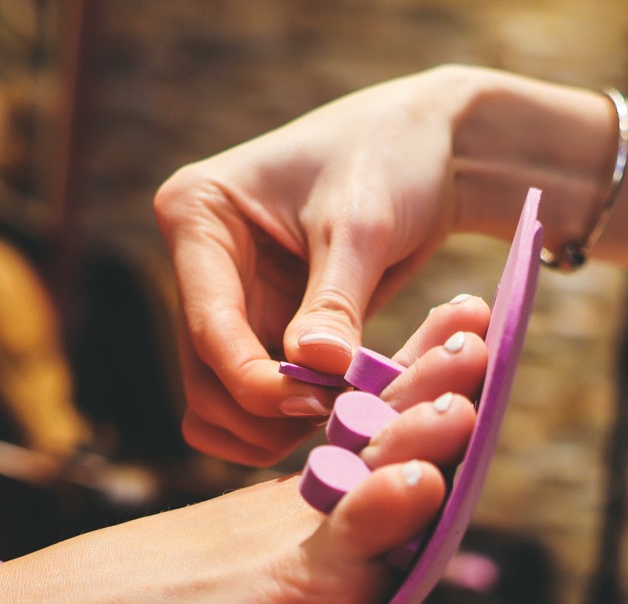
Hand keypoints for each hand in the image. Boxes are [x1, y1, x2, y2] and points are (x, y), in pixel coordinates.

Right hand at [154, 67, 477, 465]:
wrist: (430, 152)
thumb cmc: (392, 161)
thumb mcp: (362, 227)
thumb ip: (334, 302)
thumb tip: (312, 370)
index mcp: (197, 214)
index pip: (209, 324)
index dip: (255, 381)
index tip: (317, 407)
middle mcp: (199, 264)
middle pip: (205, 377)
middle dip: (265, 411)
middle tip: (341, 418)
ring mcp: (230, 302)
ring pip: (224, 401)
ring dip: (276, 426)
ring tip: (348, 412)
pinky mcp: (263, 331)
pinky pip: (258, 401)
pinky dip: (293, 419)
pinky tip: (347, 408)